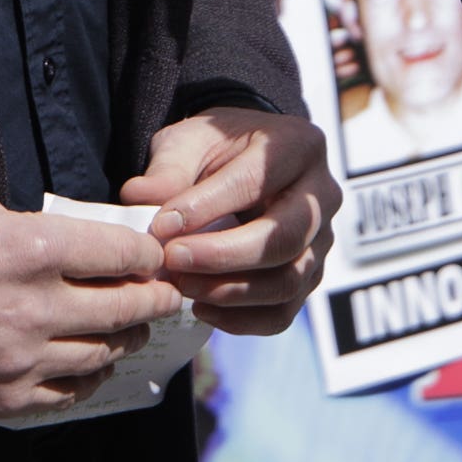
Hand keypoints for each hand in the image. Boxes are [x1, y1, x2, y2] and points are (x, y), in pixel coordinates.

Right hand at [0, 200, 184, 420]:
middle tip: (166, 297)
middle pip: (126, 309)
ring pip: (103, 355)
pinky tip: (91, 366)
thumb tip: (80, 250)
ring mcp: (21, 360)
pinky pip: (67, 395)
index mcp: (32, 249)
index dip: (147, 257)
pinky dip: (88, 378)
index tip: (154, 259)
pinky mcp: (2, 398)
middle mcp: (35, 308)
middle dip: (154, 301)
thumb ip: (36, 233)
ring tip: (131, 331)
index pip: (122, 256)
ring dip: (125, 340)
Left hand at [126, 107, 336, 336]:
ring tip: (182, 286)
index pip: (255, 181)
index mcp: (297, 146)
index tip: (162, 225)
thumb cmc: (216, 148)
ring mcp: (321, 241)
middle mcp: (322, 196)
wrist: (242, 162)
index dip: (206, 207)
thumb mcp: (190, 141)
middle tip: (173, 260)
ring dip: (229, 292)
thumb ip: (168, 168)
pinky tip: (202, 309)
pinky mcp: (309, 276)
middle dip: (223, 256)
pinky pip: (284, 311)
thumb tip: (139, 198)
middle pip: (283, 238)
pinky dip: (243, 320)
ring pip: (288, 281)